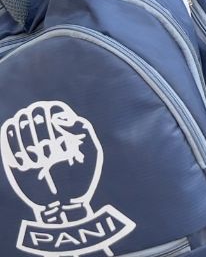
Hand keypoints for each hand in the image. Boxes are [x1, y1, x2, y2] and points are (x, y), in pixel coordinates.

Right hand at [1, 101, 99, 223]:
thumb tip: (57, 117)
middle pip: (33, 112)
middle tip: (53, 155)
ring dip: (29, 142)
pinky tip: (28, 166)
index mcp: (65, 127)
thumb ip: (82, 129)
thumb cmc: (81, 177)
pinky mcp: (12, 156)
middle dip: (42, 131)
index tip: (63, 139)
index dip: (55, 119)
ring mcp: (26, 142)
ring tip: (42, 164)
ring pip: (17, 123)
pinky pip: (6, 139)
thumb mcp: (91, 152)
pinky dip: (15, 150)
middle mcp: (44, 131)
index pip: (52, 107)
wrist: (63, 203)